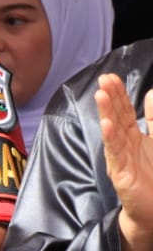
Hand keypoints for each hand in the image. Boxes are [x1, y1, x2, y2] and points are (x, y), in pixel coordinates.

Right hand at [95, 74, 152, 250]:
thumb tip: (150, 94)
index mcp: (134, 138)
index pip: (123, 111)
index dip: (119, 94)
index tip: (111, 76)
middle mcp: (125, 146)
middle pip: (116, 117)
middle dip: (110, 98)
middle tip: (103, 79)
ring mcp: (120, 159)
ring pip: (112, 132)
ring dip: (106, 113)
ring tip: (101, 95)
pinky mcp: (121, 174)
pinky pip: (115, 153)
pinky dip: (110, 138)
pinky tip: (106, 125)